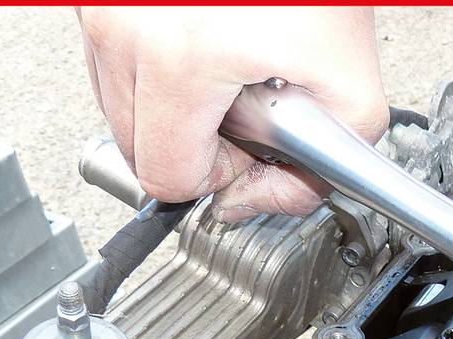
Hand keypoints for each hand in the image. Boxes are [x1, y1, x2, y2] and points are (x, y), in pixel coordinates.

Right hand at [76, 6, 387, 219]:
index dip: (216, 175)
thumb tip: (251, 205)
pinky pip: (110, 57)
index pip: (165, 176)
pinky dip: (153, 63)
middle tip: (243, 104)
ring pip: (115, 103)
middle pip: (133, 146)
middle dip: (193, 141)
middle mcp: (123, 27)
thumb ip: (311, 176)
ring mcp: (101, 4)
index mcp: (178, 61)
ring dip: (170, 103)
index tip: (247, 147)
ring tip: (225, 64)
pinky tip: (203, 38)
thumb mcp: (350, 89)